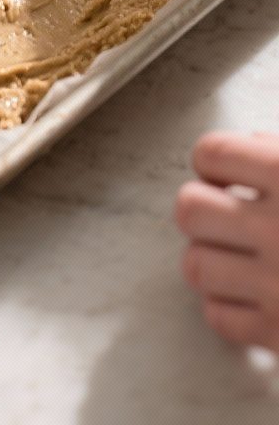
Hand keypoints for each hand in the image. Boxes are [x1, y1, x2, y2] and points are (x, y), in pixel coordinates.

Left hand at [175, 131, 278, 350]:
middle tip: (229, 217)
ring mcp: (278, 285)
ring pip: (195, 265)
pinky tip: (255, 295)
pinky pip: (218, 317)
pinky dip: (230, 307)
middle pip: (189, 208)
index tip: (226, 176)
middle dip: (204, 210)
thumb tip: (250, 142)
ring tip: (243, 257)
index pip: (212, 152)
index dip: (213, 163)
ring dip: (213, 259)